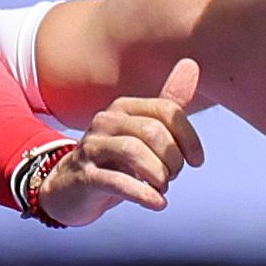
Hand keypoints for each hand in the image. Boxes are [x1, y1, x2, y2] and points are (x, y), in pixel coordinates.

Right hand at [38, 57, 204, 223]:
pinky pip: (119, 182)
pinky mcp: (85, 176)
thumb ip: (168, 102)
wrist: (71, 186)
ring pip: (135, 153)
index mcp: (124, 108)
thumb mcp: (143, 129)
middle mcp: (106, 122)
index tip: (195, 161)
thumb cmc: (116, 158)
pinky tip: (157, 202)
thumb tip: (191, 63)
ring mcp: (92, 148)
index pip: (169, 111)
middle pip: (154, 132)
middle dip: (174, 159)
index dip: (190, 139)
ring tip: (161, 187)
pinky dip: (145, 194)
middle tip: (172, 175)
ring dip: (160, 176)